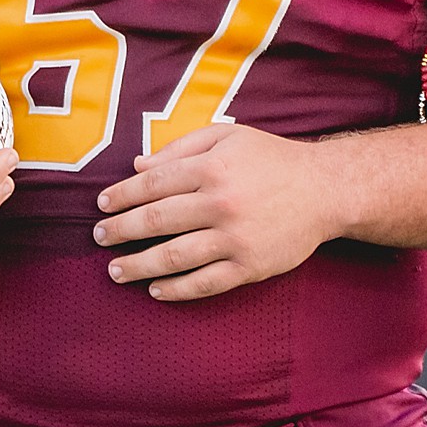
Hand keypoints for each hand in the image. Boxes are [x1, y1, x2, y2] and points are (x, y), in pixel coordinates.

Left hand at [93, 123, 338, 300]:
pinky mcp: (250, 266)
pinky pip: (205, 282)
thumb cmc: (273, 159)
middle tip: (99, 237)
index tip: (102, 205)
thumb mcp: (229, 137)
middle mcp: (221, 203)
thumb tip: (137, 165)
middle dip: (121, 230)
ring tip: (116, 271)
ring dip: (139, 265)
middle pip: (157, 220)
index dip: (122, 195)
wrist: (327, 190)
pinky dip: (176, 290)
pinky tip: (156, 289)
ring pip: (175, 256)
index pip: (153, 183)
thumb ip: (182, 147)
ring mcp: (236, 238)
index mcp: (213, 167)